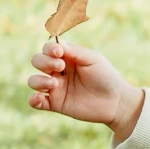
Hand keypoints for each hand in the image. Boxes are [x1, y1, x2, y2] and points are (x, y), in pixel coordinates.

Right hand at [27, 39, 143, 138]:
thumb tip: (55, 43)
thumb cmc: (106, 77)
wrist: (116, 102)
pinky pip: (36, 102)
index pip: (48, 48)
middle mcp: (58, 71)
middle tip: (61, 66)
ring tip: (55, 84)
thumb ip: (74, 51)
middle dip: (44, 62)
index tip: (59, 52)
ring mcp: (56, 88)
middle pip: (37, 61)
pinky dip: (33, 100)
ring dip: (39, 80)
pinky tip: (39, 98)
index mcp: (67, 58)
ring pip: (33, 81)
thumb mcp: (93, 59)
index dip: (49, 48)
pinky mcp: (56, 104)